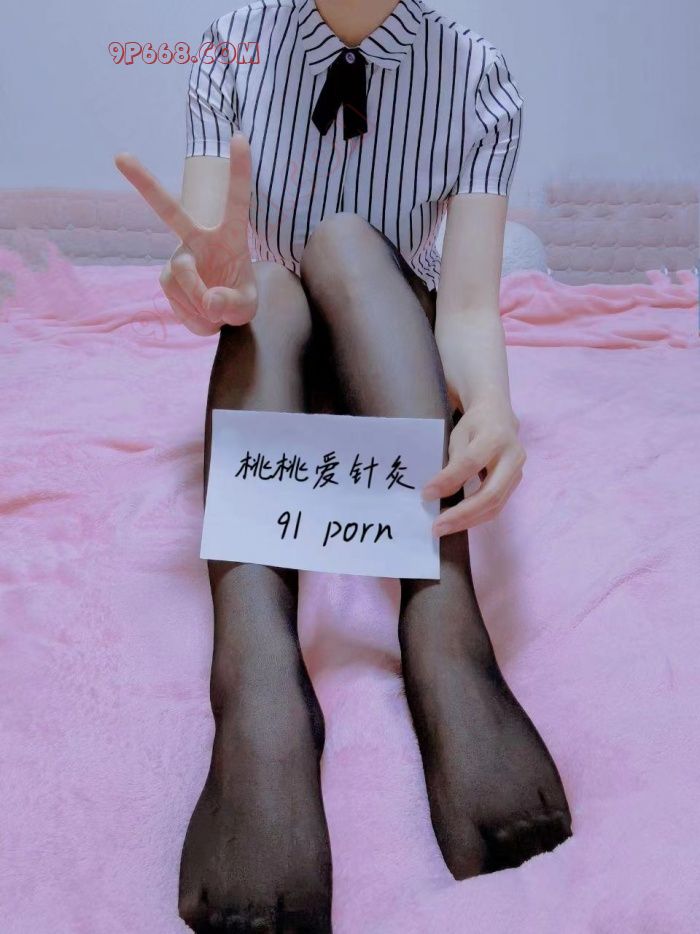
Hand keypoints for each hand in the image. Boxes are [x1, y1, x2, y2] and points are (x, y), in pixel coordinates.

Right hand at [113, 133, 255, 335]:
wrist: (218, 311)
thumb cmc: (238, 297)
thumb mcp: (247, 306)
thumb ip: (234, 303)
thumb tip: (208, 300)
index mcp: (230, 234)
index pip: (237, 199)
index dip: (240, 170)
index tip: (241, 136)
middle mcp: (199, 239)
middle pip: (170, 211)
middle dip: (145, 183)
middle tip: (120, 156)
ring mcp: (179, 258)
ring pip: (183, 277)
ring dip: (199, 302)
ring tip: (214, 312)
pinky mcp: (165, 278)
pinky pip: (177, 300)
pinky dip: (192, 317)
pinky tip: (200, 314)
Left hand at [422, 401, 525, 533]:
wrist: (499, 416)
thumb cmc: (475, 424)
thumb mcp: (459, 435)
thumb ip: (454, 462)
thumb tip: (439, 493)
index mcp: (495, 438)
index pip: (470, 464)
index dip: (448, 481)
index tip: (426, 494)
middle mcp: (513, 457)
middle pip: (490, 494)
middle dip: (462, 514)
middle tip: (436, 527)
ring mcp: (518, 473)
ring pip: (495, 506)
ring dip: (468, 521)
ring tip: (443, 528)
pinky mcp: (515, 484)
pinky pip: (497, 506)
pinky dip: (476, 517)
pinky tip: (457, 522)